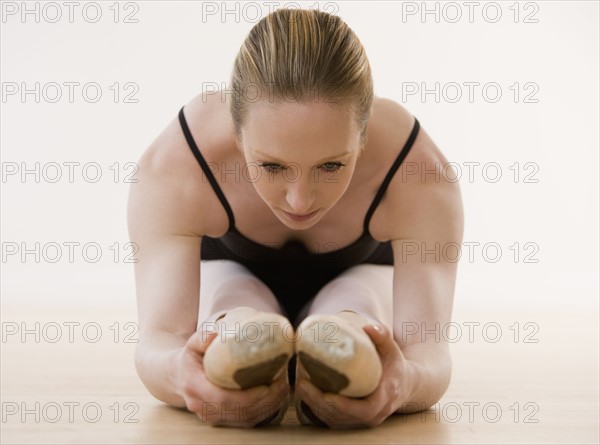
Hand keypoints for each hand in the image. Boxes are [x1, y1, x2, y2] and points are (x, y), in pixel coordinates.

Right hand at [173, 329, 289, 426]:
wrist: (177, 376)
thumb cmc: (190, 357)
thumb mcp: (193, 343)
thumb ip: (203, 336)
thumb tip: (218, 333)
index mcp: (194, 386)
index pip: (222, 398)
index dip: (246, 396)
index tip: (266, 386)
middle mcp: (201, 406)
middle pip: (238, 410)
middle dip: (264, 400)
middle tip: (283, 383)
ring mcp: (210, 416)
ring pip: (244, 419)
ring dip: (268, 406)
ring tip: (283, 388)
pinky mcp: (221, 421)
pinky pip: (245, 422)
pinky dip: (264, 412)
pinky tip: (276, 398)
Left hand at [295, 323, 411, 428]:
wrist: (403, 385)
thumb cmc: (394, 364)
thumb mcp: (392, 348)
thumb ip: (382, 336)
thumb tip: (368, 327)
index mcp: (386, 395)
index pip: (366, 409)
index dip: (346, 406)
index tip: (327, 394)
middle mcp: (375, 413)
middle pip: (345, 416)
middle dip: (321, 403)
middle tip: (303, 384)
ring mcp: (364, 420)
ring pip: (336, 420)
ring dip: (315, 406)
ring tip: (300, 386)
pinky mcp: (354, 421)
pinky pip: (333, 420)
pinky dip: (318, 409)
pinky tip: (305, 393)